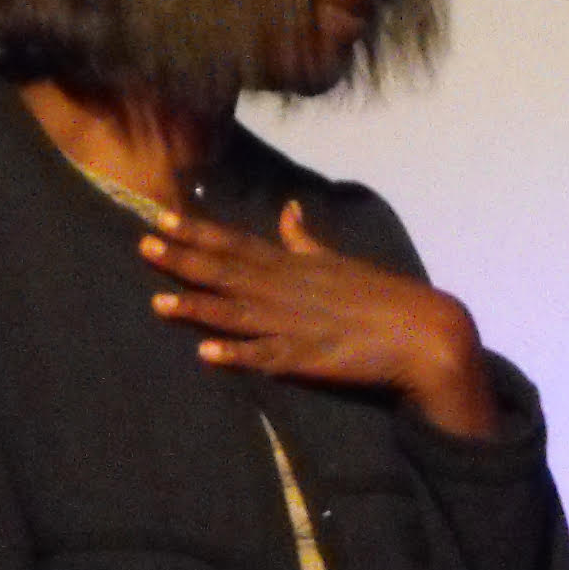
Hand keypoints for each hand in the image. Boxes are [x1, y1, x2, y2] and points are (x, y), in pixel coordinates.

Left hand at [144, 202, 498, 438]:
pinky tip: (206, 355)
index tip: (161, 217)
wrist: (426, 333)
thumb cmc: (382, 296)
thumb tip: (288, 208)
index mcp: (294, 266)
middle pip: (227, 273)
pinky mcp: (309, 361)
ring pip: (237, 314)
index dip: (197, 232)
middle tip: (142, 244)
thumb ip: (305, 240)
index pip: (237, 243)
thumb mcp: (339, 260)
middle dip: (184, 260)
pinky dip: (237, 357)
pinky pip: (267, 359)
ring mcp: (296, 325)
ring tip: (157, 301)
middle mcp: (289, 290)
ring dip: (198, 308)